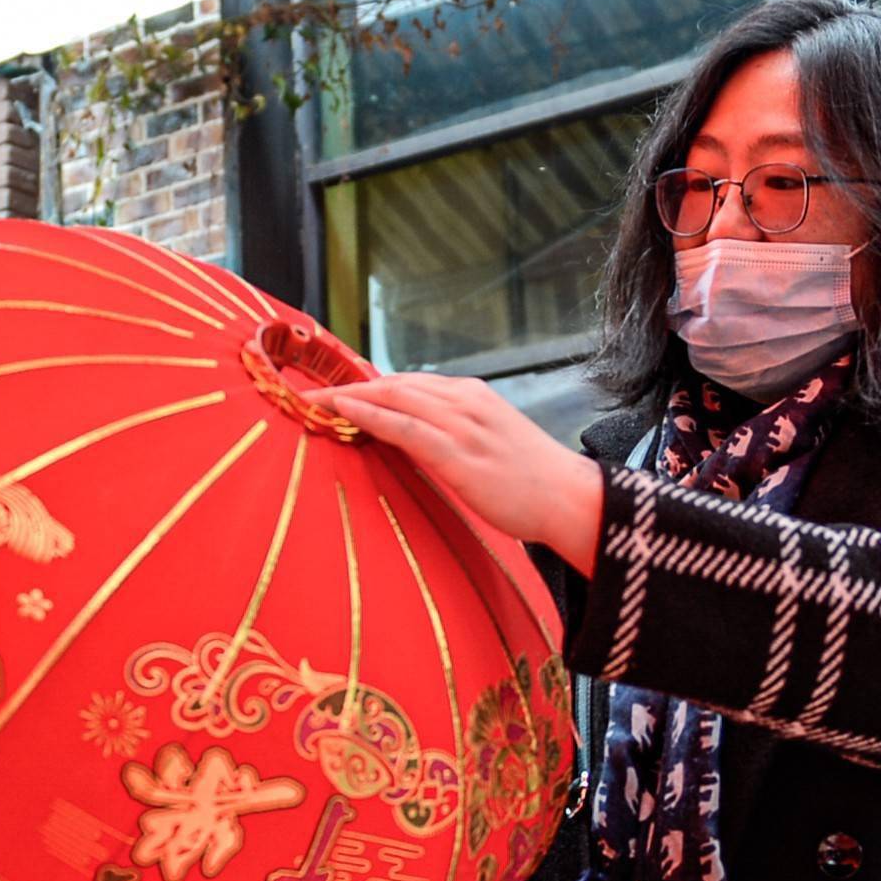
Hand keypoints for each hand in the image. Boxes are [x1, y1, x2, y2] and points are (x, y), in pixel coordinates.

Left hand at [331, 375, 605, 575]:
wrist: (570, 498)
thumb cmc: (532, 480)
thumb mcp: (491, 442)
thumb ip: (454, 434)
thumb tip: (414, 441)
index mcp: (472, 396)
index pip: (410, 382)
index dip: (369, 385)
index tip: (337, 390)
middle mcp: (464, 400)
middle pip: (395, 384)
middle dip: (350, 386)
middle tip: (310, 392)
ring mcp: (462, 424)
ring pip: (394, 398)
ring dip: (349, 396)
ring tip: (313, 400)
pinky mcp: (459, 452)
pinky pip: (404, 426)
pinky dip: (370, 415)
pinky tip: (343, 412)